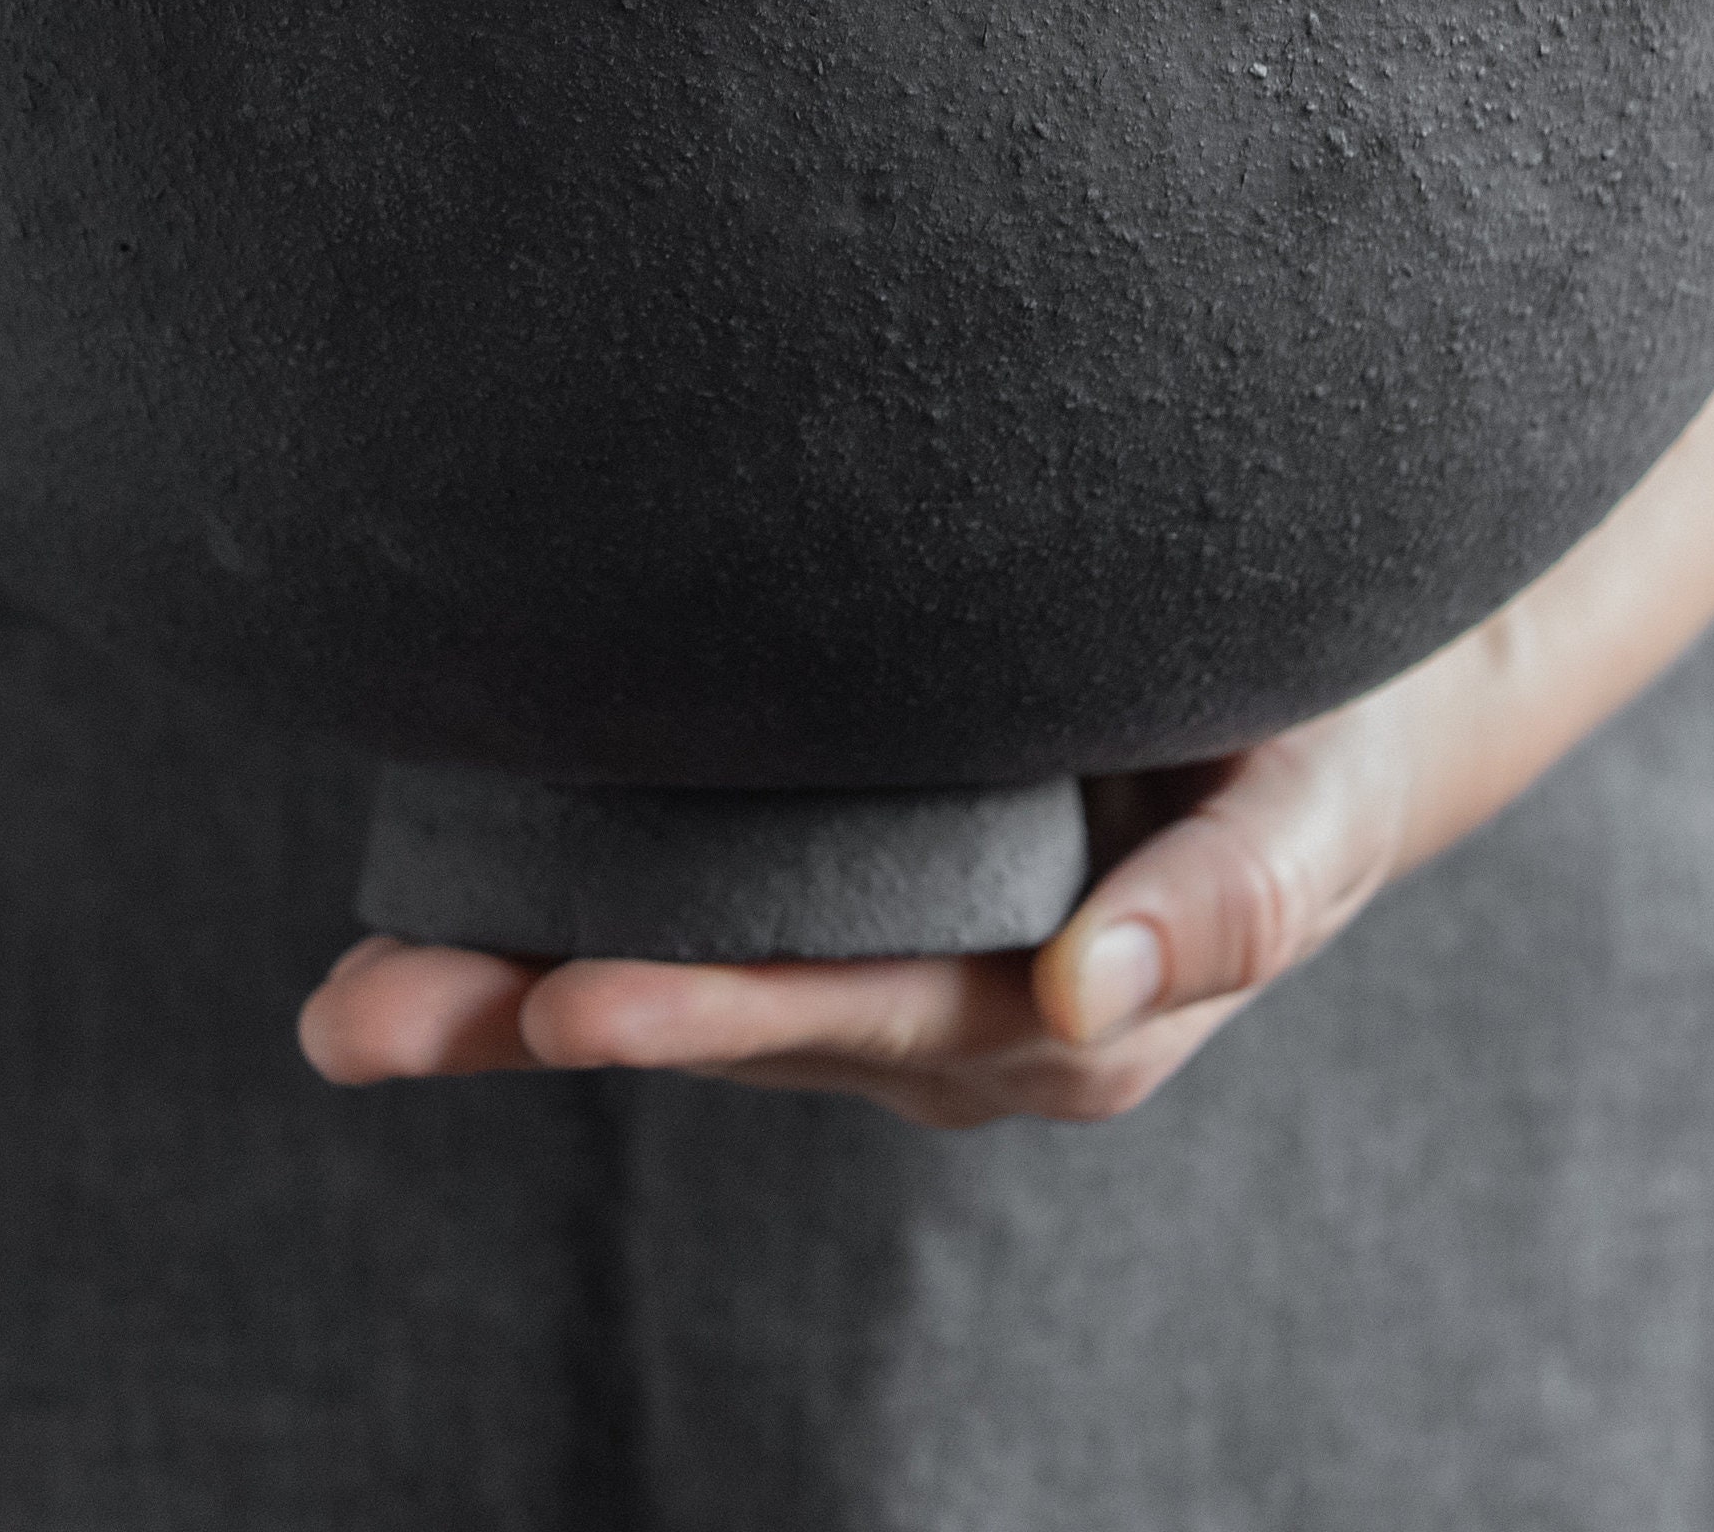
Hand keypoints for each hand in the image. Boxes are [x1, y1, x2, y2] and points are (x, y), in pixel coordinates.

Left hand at [298, 696, 1414, 1128]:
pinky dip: (586, 914)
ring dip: (523, 985)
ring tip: (353, 998)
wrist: (1359, 696)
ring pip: (702, 980)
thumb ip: (1233, 903)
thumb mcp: (1314, 811)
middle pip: (735, 1018)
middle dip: (546, 1013)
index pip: (854, 1012)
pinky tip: (455, 906)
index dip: (712, 1007)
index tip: (566, 1000)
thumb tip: (1089, 995)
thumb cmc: (1337, 737)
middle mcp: (955, 1011)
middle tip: (371, 1014)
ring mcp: (899, 959)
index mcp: (1056, 1016)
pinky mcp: (867, 889)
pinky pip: (722, 918)